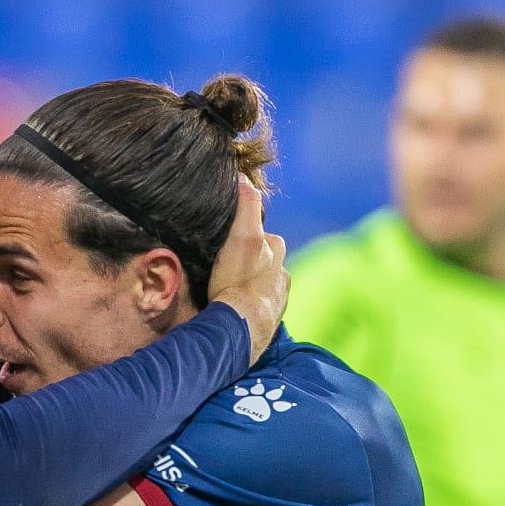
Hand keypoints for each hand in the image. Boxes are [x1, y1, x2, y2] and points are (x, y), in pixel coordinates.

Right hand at [205, 179, 287, 359]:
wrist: (242, 328)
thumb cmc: (239, 282)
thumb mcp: (243, 236)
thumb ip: (247, 204)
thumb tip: (243, 177)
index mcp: (276, 250)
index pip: (259, 233)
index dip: (243, 232)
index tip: (226, 239)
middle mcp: (282, 272)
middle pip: (262, 257)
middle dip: (248, 258)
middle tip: (222, 263)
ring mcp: (277, 296)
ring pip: (260, 281)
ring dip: (247, 282)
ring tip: (225, 287)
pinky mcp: (269, 319)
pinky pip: (257, 305)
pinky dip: (247, 303)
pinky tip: (233, 306)